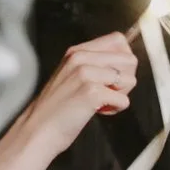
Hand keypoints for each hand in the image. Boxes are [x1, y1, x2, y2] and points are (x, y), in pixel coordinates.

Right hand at [19, 34, 137, 153]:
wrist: (39, 129)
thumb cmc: (59, 107)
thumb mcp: (73, 75)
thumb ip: (95, 64)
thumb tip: (128, 61)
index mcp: (77, 51)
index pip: (118, 40)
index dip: (124, 62)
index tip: (110, 78)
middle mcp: (81, 57)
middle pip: (130, 59)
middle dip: (126, 80)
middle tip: (108, 92)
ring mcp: (85, 73)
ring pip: (130, 79)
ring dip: (121, 95)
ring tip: (100, 102)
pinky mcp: (91, 92)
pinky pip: (124, 100)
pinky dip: (115, 109)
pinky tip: (97, 111)